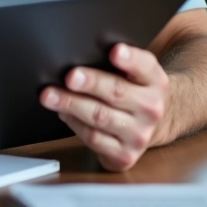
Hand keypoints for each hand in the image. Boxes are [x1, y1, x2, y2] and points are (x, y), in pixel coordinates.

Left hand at [39, 43, 169, 171]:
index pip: (146, 67)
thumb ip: (114, 62)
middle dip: (91, 83)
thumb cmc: (131, 92)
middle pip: (117, 92)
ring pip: (101, 117)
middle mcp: (151, 109)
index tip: (115, 51)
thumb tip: (78, 53)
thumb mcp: (132, 74)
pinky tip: (62, 113)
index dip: (130, 59)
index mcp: (155, 82)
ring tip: (50, 95)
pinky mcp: (124, 155)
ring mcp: (139, 134)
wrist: (148, 127)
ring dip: (72, 105)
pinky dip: (74, 124)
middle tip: (70, 77)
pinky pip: (94, 138)